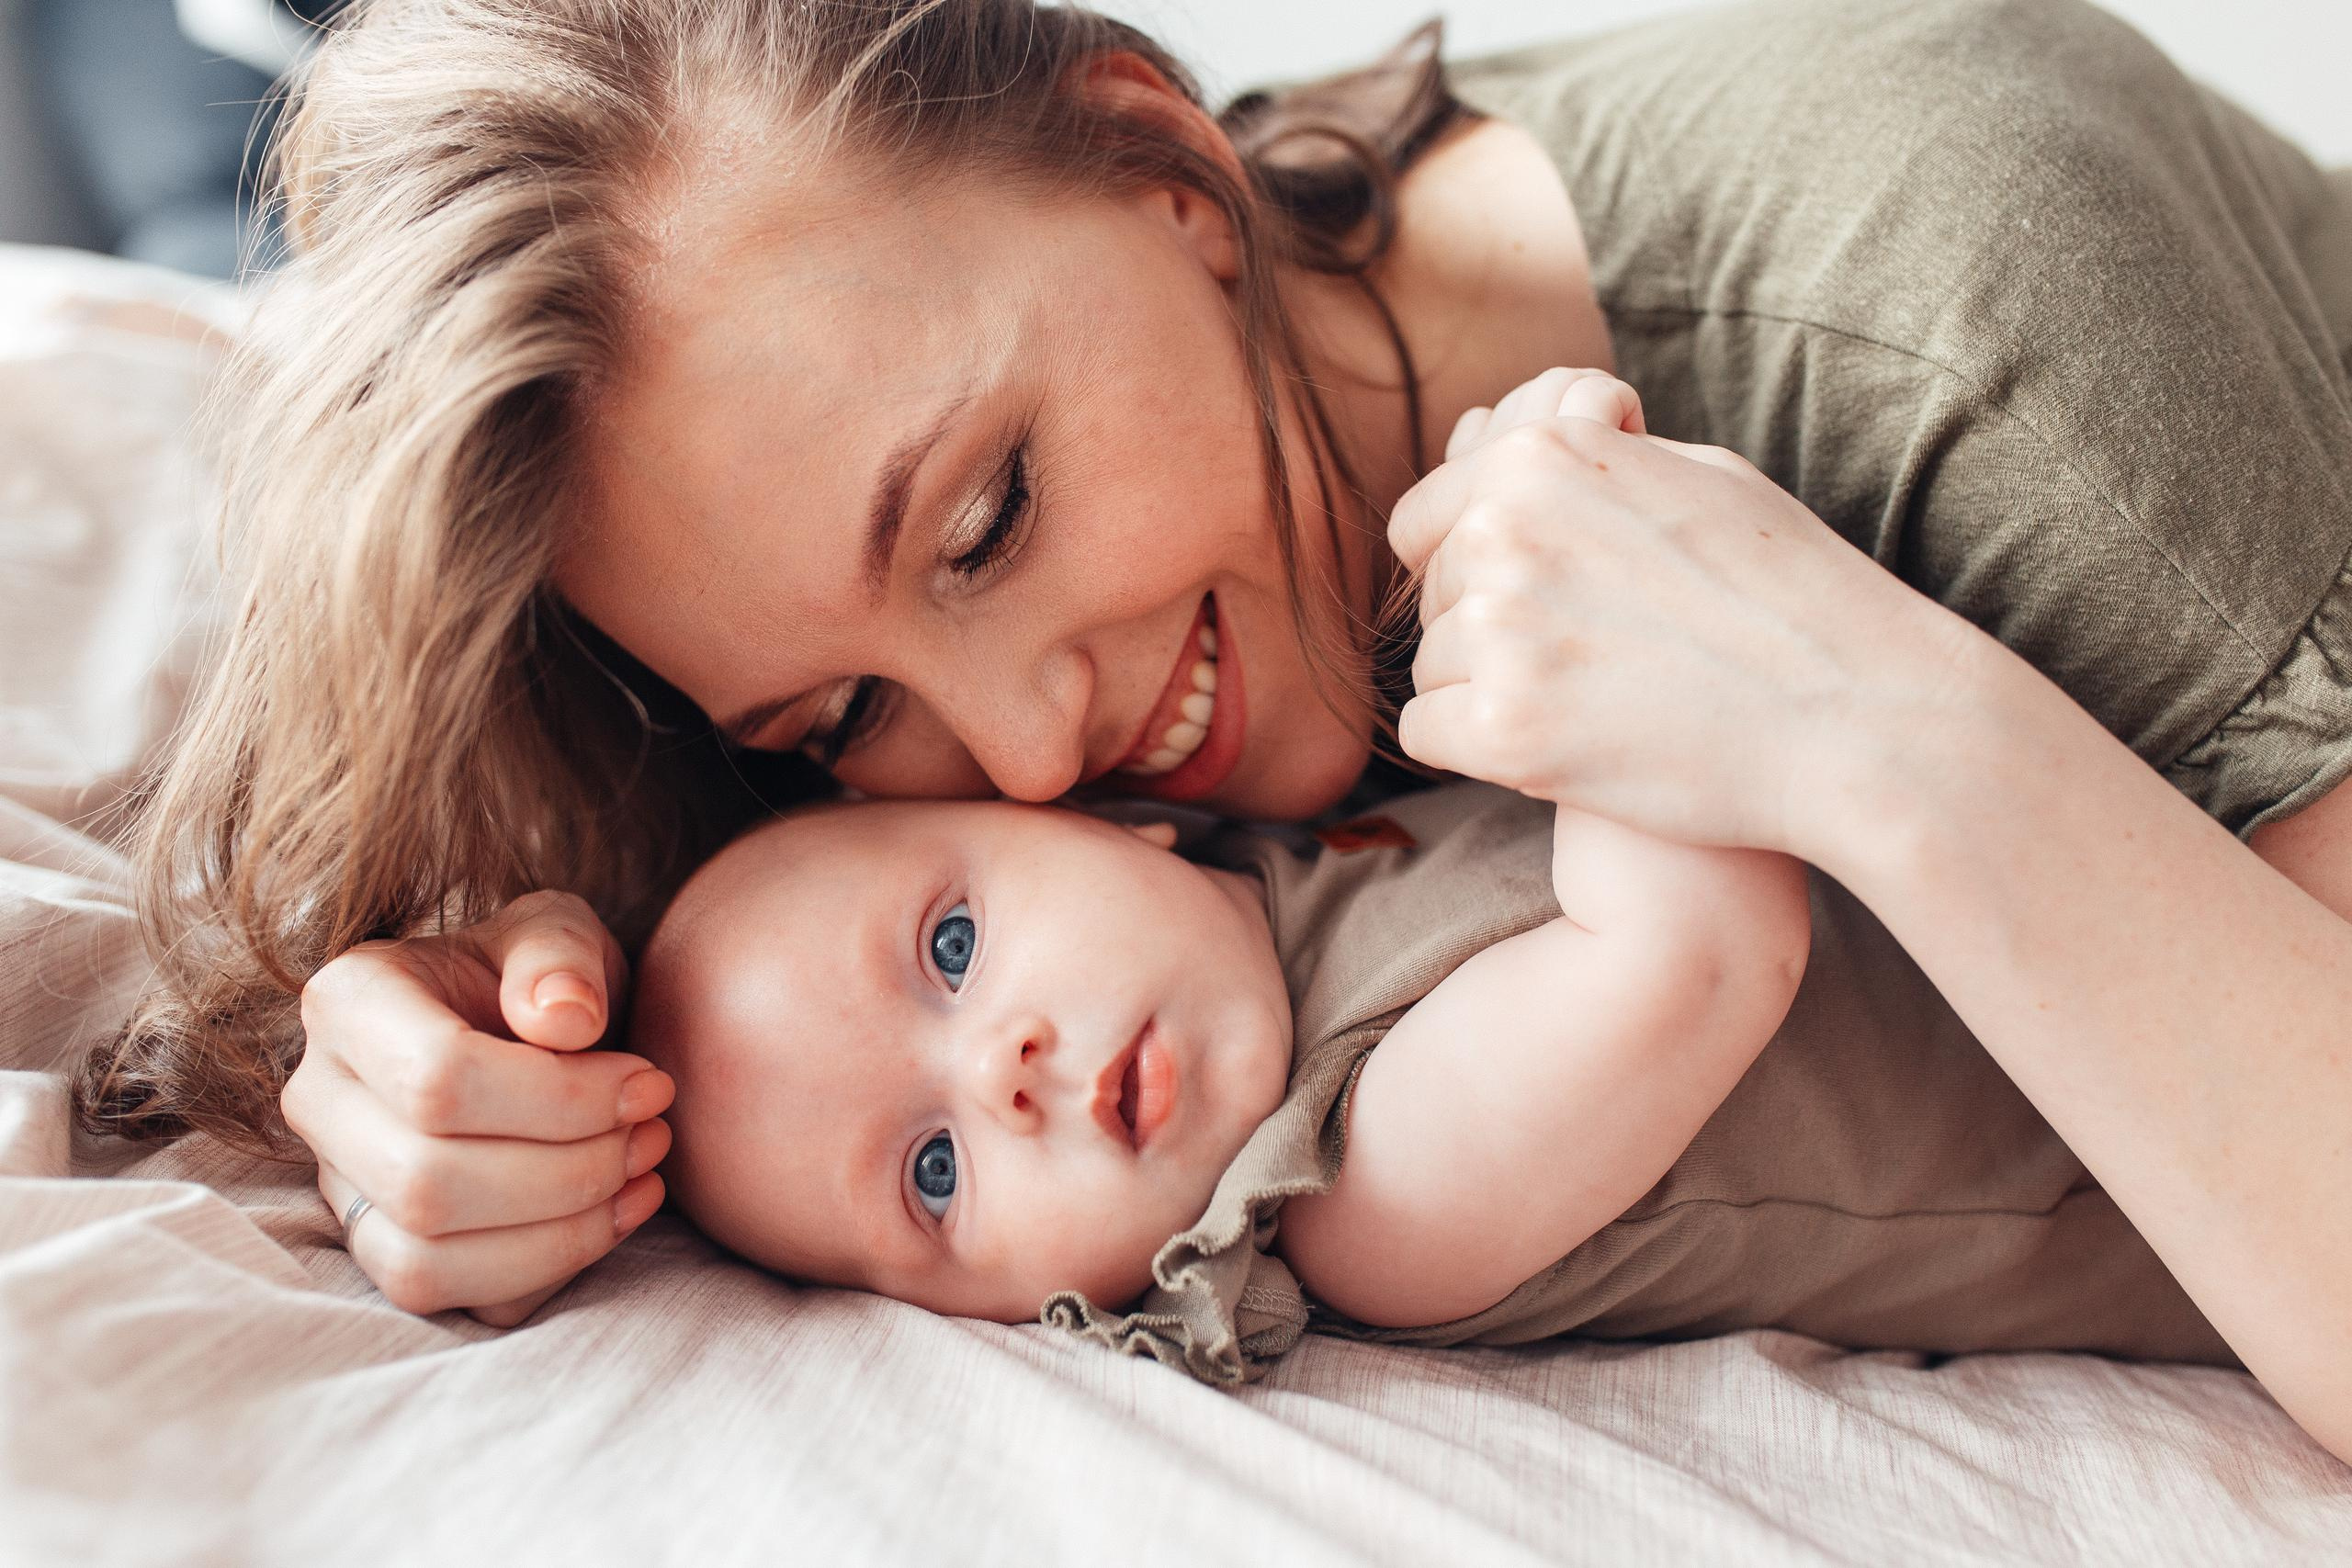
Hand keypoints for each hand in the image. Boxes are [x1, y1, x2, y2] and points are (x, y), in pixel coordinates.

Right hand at [283, 891, 671, 1325]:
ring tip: (643, 1171)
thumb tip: (564, 1018)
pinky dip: (550, 1268)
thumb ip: (559, 956)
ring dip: (562, 1232)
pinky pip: (457, 1298)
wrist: (535, 1031)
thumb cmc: (540, 977)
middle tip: (653, 1131)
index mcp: (347, 1002)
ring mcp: (343, 1186)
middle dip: (570, 1170)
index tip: (647, 1083)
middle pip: (428, 1183)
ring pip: (426, 1259)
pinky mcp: (386, 1249)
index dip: (561, 1098)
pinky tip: (618, 1212)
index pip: (436, 1080)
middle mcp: (320, 1101)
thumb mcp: (558, 932)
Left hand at [1390, 368, 1975, 853]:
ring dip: (1488, 693)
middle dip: (1488, 632)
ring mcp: (1502, 630)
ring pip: (1432, 670)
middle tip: (1592, 662)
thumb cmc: (1793, 597)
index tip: (1524, 601)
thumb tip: (1489, 434)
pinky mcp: (1505, 729)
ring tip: (1595, 704)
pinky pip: (1427, 736)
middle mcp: (1504, 529)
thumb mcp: (1695, 474)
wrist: (1861, 720)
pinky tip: (1560, 750)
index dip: (1464, 566)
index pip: (1422, 518)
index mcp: (1541, 457)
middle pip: (1434, 599)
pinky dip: (1479, 751)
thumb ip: (1585, 459)